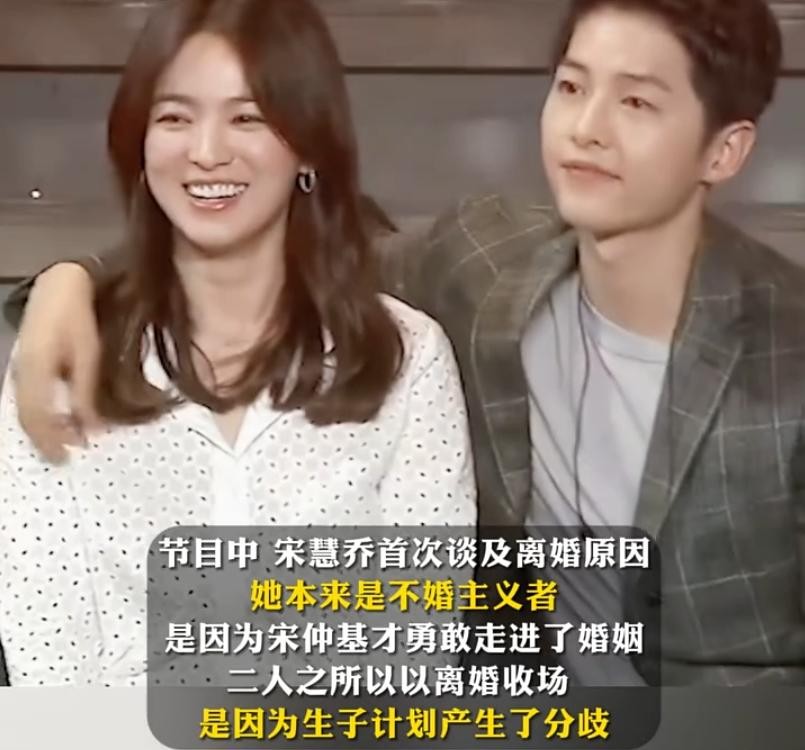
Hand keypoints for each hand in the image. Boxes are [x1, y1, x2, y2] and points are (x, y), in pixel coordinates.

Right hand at [13, 263, 100, 461]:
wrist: (59, 288)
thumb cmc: (78, 318)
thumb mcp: (89, 355)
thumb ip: (87, 392)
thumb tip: (93, 427)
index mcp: (35, 370)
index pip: (36, 418)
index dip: (51, 441)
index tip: (68, 456)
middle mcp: (21, 373)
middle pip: (28, 418)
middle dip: (46, 440)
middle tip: (66, 456)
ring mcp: (19, 369)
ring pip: (27, 410)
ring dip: (46, 428)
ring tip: (68, 441)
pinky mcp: (24, 366)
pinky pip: (29, 398)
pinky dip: (44, 414)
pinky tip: (62, 418)